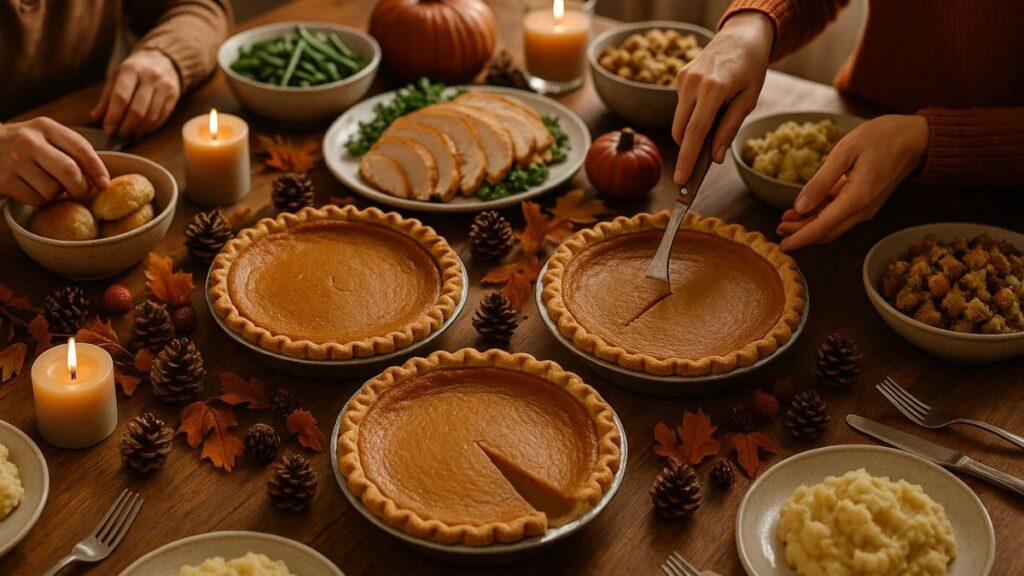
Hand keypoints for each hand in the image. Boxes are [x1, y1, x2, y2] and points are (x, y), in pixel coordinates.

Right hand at [0, 118, 109, 206]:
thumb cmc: (21, 145)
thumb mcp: (44, 136)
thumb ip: (70, 151)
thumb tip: (100, 182)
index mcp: (45, 127)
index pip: (80, 147)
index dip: (97, 169)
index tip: (105, 184)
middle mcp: (29, 141)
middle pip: (70, 171)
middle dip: (82, 188)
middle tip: (84, 195)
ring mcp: (14, 160)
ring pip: (52, 189)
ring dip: (57, 195)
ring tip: (49, 186)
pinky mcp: (3, 180)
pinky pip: (35, 199)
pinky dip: (40, 200)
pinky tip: (33, 190)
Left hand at [91, 49, 180, 137]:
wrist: (162, 60)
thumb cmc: (134, 71)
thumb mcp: (116, 77)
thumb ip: (106, 98)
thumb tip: (96, 117)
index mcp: (131, 70)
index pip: (121, 97)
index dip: (113, 116)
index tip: (108, 129)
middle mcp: (150, 77)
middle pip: (137, 110)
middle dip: (126, 126)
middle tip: (119, 133)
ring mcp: (164, 87)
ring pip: (150, 116)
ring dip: (138, 128)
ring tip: (129, 131)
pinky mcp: (174, 96)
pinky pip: (161, 117)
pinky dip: (150, 127)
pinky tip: (141, 128)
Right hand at [673, 11, 772, 183]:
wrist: (741, 36)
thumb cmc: (750, 68)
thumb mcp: (748, 100)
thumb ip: (729, 129)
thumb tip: (715, 158)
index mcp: (713, 89)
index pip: (695, 132)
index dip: (687, 158)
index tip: (681, 179)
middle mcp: (693, 83)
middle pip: (681, 130)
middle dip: (688, 149)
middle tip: (701, 162)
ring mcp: (683, 79)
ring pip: (678, 121)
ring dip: (691, 131)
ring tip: (714, 121)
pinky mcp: (679, 77)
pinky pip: (681, 107)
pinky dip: (692, 114)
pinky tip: (709, 104)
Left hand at [777, 114, 929, 250]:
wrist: (914, 137)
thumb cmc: (881, 137)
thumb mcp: (845, 152)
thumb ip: (821, 181)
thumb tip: (800, 207)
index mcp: (857, 198)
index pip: (822, 227)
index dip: (800, 238)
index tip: (782, 245)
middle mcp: (862, 209)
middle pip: (825, 231)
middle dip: (800, 233)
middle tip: (778, 228)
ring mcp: (866, 208)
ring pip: (832, 225)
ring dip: (809, 225)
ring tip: (785, 218)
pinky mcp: (866, 202)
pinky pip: (840, 215)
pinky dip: (820, 214)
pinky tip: (805, 208)